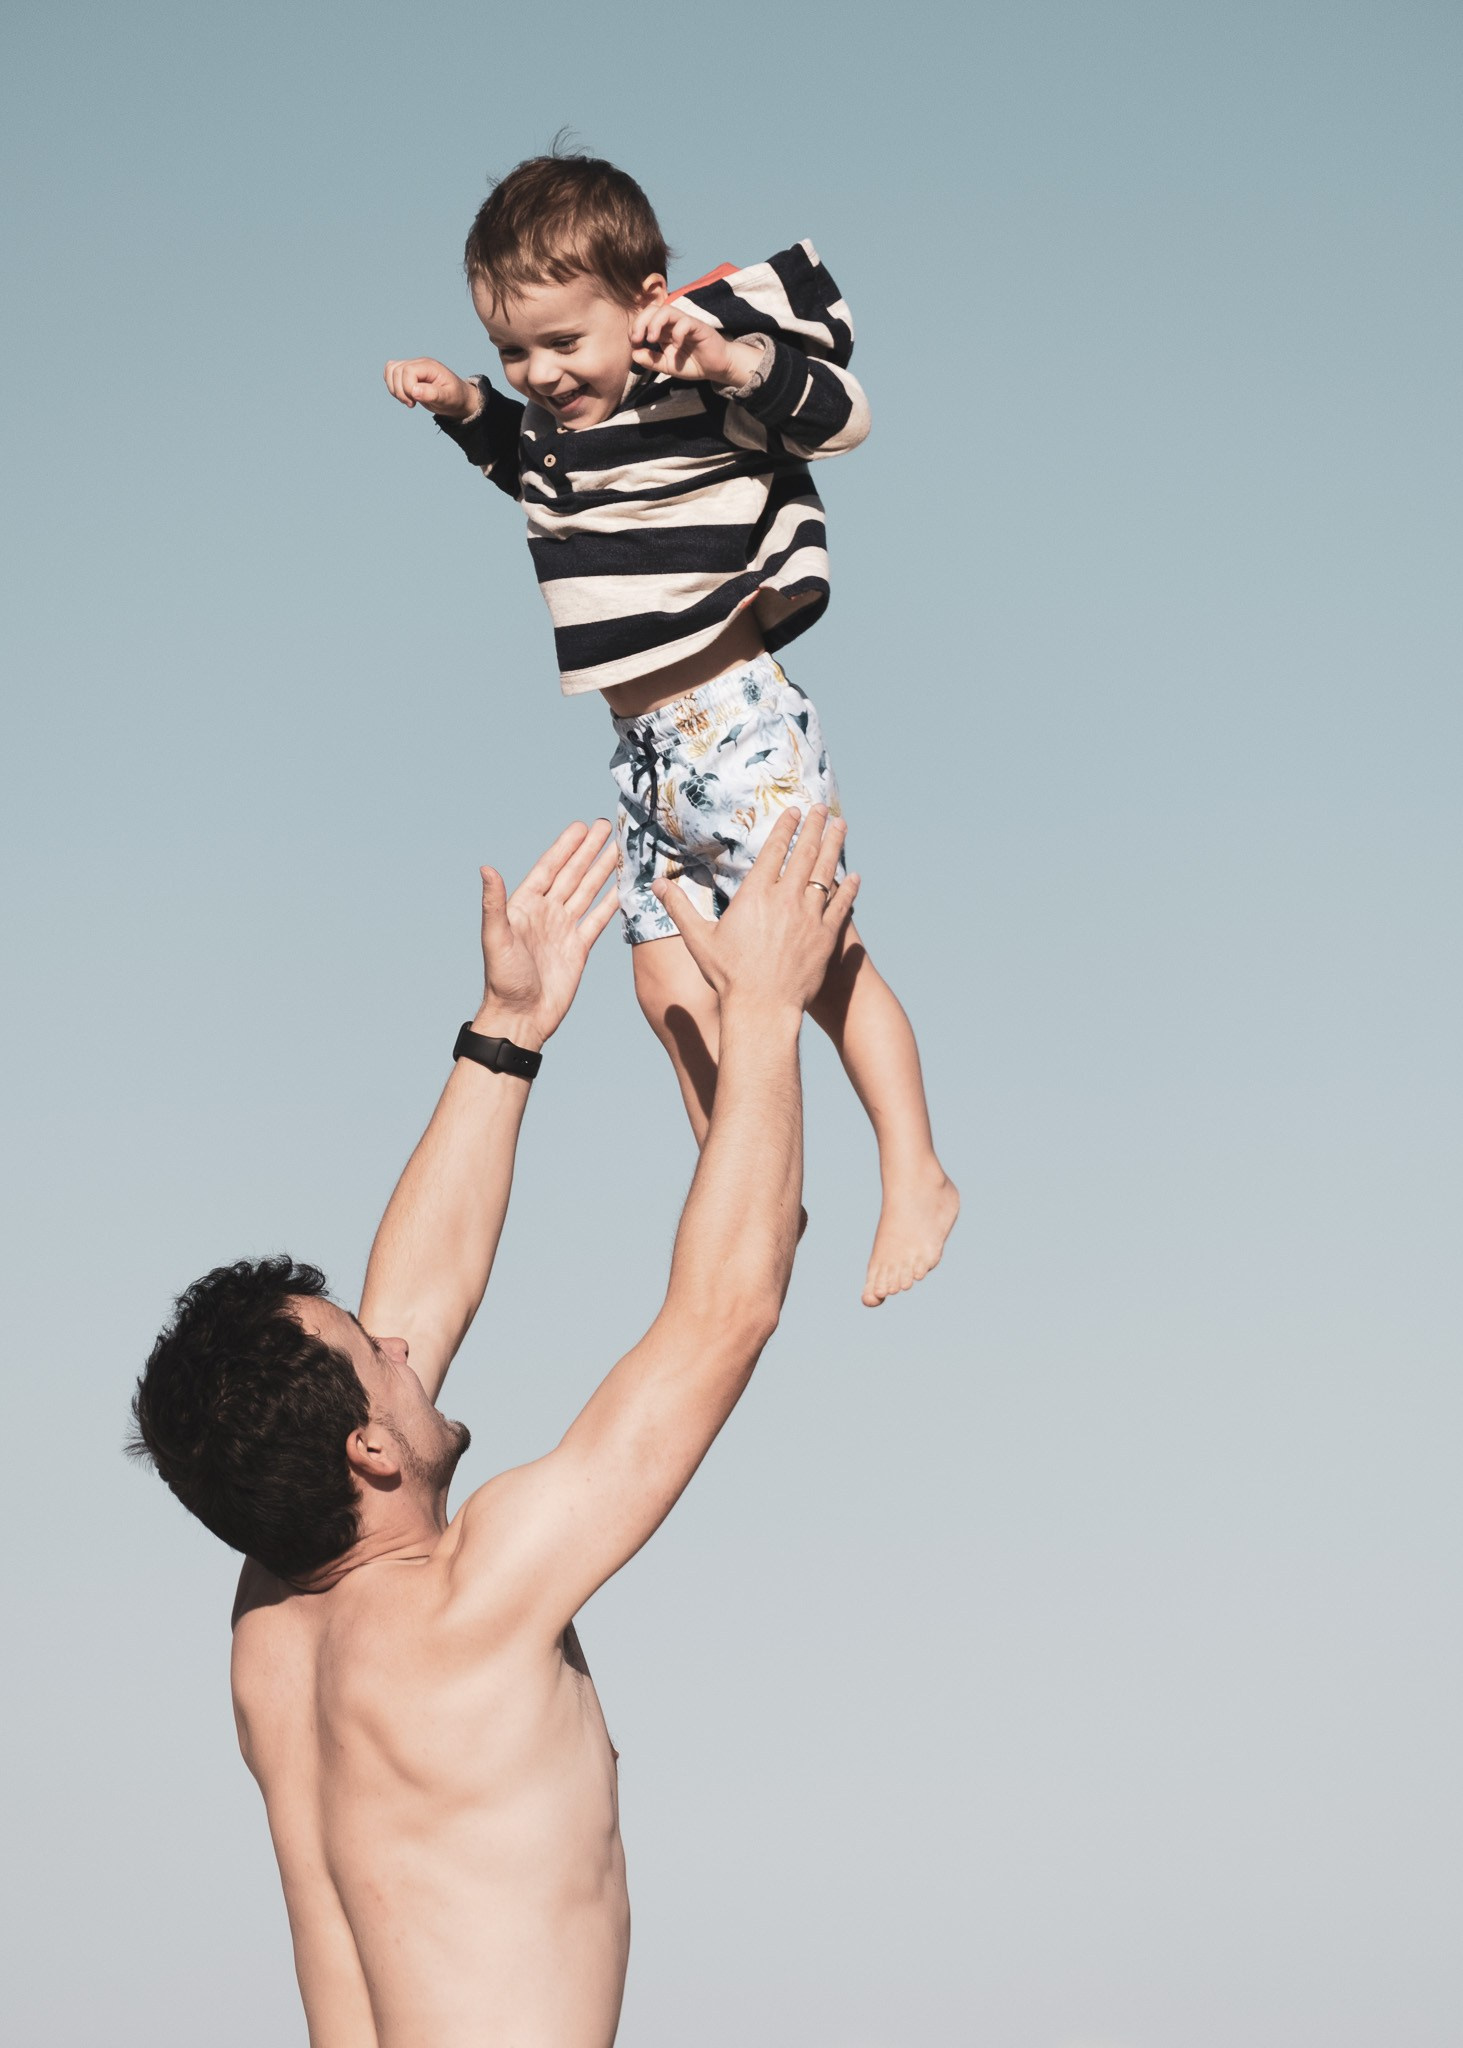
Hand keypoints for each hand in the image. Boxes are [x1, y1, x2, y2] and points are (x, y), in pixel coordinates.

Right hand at [383, 358, 479, 418]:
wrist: (458, 399)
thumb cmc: (455, 398)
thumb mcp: (447, 398)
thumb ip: (432, 393)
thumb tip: (414, 391)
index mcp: (429, 366)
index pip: (407, 370)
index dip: (407, 388)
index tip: (415, 402)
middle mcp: (419, 363)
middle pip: (395, 370)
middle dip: (400, 391)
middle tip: (412, 404)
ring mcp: (412, 367)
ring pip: (390, 370)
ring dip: (394, 389)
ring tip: (408, 400)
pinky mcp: (407, 374)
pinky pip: (390, 373)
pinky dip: (392, 386)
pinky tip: (405, 396)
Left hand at [474, 821, 618, 1049]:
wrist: (521, 1017)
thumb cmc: (503, 981)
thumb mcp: (496, 939)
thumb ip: (494, 904)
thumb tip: (486, 869)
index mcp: (524, 907)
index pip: (549, 869)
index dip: (565, 848)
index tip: (581, 828)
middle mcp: (545, 914)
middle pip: (571, 874)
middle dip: (588, 851)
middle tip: (606, 826)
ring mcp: (563, 930)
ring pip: (587, 892)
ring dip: (601, 871)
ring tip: (618, 849)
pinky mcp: (578, 948)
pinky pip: (598, 919)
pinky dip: (610, 903)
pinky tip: (622, 887)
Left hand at [629, 305, 754, 385]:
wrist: (716, 367)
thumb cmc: (693, 364)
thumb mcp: (667, 366)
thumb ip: (651, 360)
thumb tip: (634, 354)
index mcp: (663, 329)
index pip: (644, 318)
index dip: (635, 328)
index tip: (634, 343)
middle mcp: (673, 323)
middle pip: (652, 309)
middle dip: (640, 322)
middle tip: (638, 339)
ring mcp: (685, 323)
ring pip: (666, 310)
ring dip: (655, 323)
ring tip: (652, 339)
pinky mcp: (698, 327)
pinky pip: (685, 322)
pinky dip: (677, 333)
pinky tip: (676, 346)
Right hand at [653, 807, 857, 1015]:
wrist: (761, 1008)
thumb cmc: (728, 976)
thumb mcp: (698, 939)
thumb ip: (679, 907)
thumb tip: (655, 884)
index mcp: (755, 895)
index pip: (774, 851)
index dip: (786, 827)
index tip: (795, 811)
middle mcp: (785, 899)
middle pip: (804, 853)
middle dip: (815, 826)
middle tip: (824, 808)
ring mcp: (809, 916)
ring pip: (826, 872)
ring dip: (834, 846)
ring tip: (841, 827)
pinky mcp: (825, 936)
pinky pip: (841, 905)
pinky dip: (848, 889)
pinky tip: (854, 876)